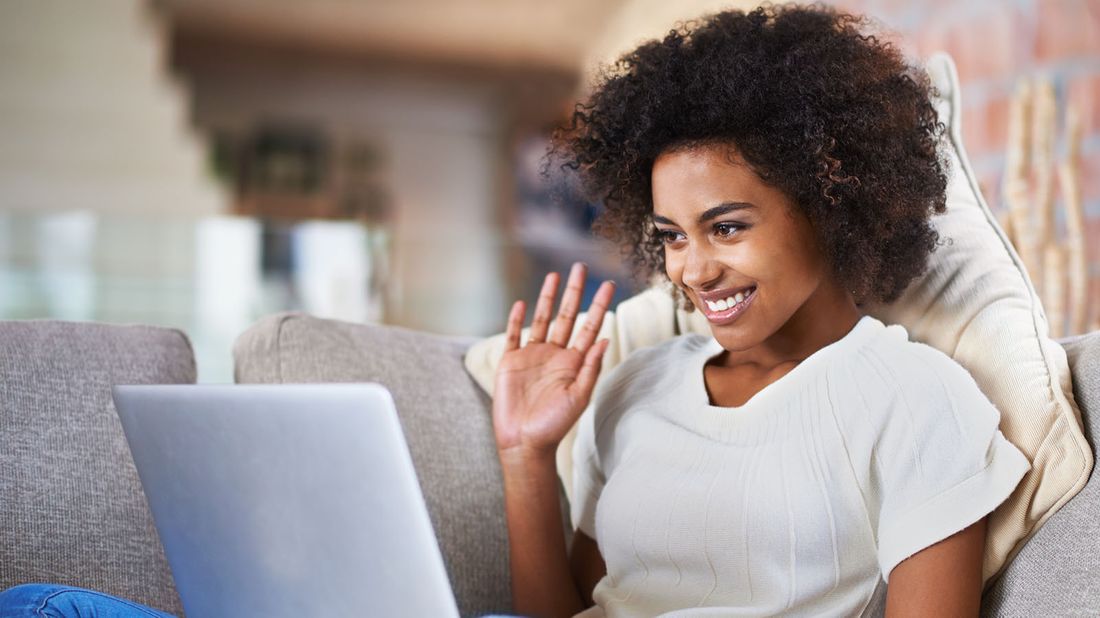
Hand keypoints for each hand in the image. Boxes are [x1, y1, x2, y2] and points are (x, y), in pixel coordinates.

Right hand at [492, 262, 613, 458]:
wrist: (525, 442)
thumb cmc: (554, 424)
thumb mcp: (578, 396)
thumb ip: (590, 367)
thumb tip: (605, 339)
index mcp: (574, 362)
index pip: (590, 326)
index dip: (600, 305)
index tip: (610, 284)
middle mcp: (555, 354)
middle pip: (567, 315)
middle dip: (575, 291)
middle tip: (581, 266)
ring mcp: (532, 356)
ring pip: (541, 319)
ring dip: (547, 298)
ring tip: (554, 276)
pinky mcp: (510, 362)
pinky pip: (514, 335)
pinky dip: (516, 319)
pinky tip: (521, 303)